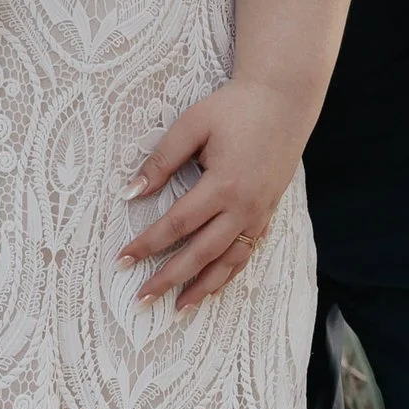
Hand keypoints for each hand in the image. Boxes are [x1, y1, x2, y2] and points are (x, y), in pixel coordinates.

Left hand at [121, 82, 303, 310]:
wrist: (285, 100)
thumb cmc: (235, 107)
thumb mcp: (192, 125)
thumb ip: (162, 161)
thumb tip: (131, 193)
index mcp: (223, 184)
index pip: (177, 225)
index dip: (147, 244)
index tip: (123, 259)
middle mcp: (244, 207)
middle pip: (201, 253)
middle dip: (169, 278)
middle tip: (142, 298)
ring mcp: (259, 213)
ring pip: (228, 262)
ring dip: (202, 288)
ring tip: (178, 308)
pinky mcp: (268, 212)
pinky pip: (247, 253)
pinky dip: (228, 274)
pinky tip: (212, 287)